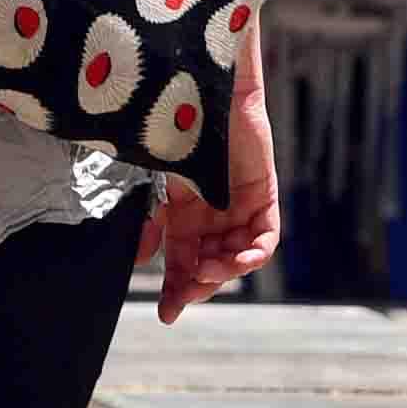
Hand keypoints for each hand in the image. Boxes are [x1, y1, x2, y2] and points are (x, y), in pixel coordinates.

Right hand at [152, 82, 283, 322]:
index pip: (182, 263)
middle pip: (209, 266)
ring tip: (208, 273)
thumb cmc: (176, 134)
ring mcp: (240, 209)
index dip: (175, 290)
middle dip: (198, 286)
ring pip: (237, 256)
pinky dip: (254, 253)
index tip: (166, 314)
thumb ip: (153, 223)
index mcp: (185, 217)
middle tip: (185, 297)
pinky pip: (265, 237)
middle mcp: (214, 218)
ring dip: (224, 271)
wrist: (201, 94)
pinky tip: (240, 261)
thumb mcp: (160, 186)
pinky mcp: (263, 196)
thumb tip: (141, 261)